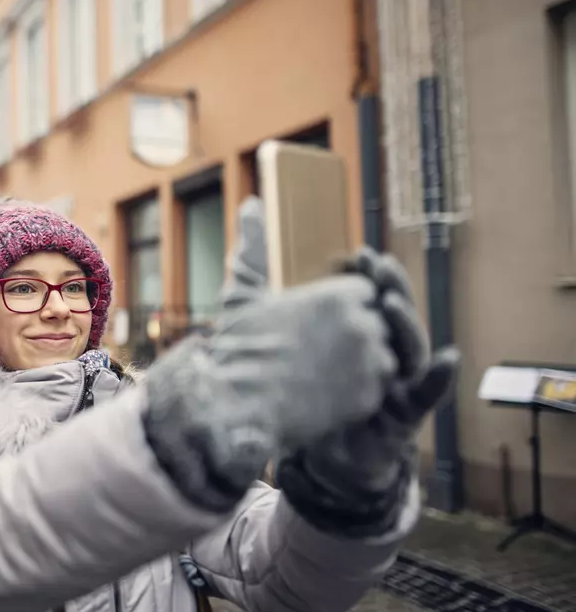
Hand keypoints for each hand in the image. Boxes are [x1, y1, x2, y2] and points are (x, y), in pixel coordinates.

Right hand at [142, 200, 396, 511]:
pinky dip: (356, 394)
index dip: (343, 308)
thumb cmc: (235, 348)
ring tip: (321, 376)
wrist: (231, 407)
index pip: (365, 293)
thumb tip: (252, 205)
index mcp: (338, 296)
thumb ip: (255, 247)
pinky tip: (325, 395)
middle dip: (354, 336)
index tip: (320, 323)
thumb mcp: (244, 293)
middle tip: (317, 354)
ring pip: (381, 359)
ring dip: (360, 366)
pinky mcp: (368, 400)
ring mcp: (369, 365)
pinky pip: (375, 392)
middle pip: (376, 325)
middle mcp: (361, 326)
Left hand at [275, 250, 459, 535]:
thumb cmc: (301, 397)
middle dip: (389, 289)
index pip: (368, 298)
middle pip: (392, 315)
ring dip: (407, 324)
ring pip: (409, 347)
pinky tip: (447, 358)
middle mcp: (380, 354)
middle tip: (379, 267)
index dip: (367, 277)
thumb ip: (263, 296)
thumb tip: (246, 237)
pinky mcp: (405, 413)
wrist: (314, 457)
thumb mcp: (277, 345)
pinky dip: (439, 376)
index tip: (358, 257)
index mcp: (354, 336)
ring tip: (391, 303)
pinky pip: (426, 393)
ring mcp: (396, 382)